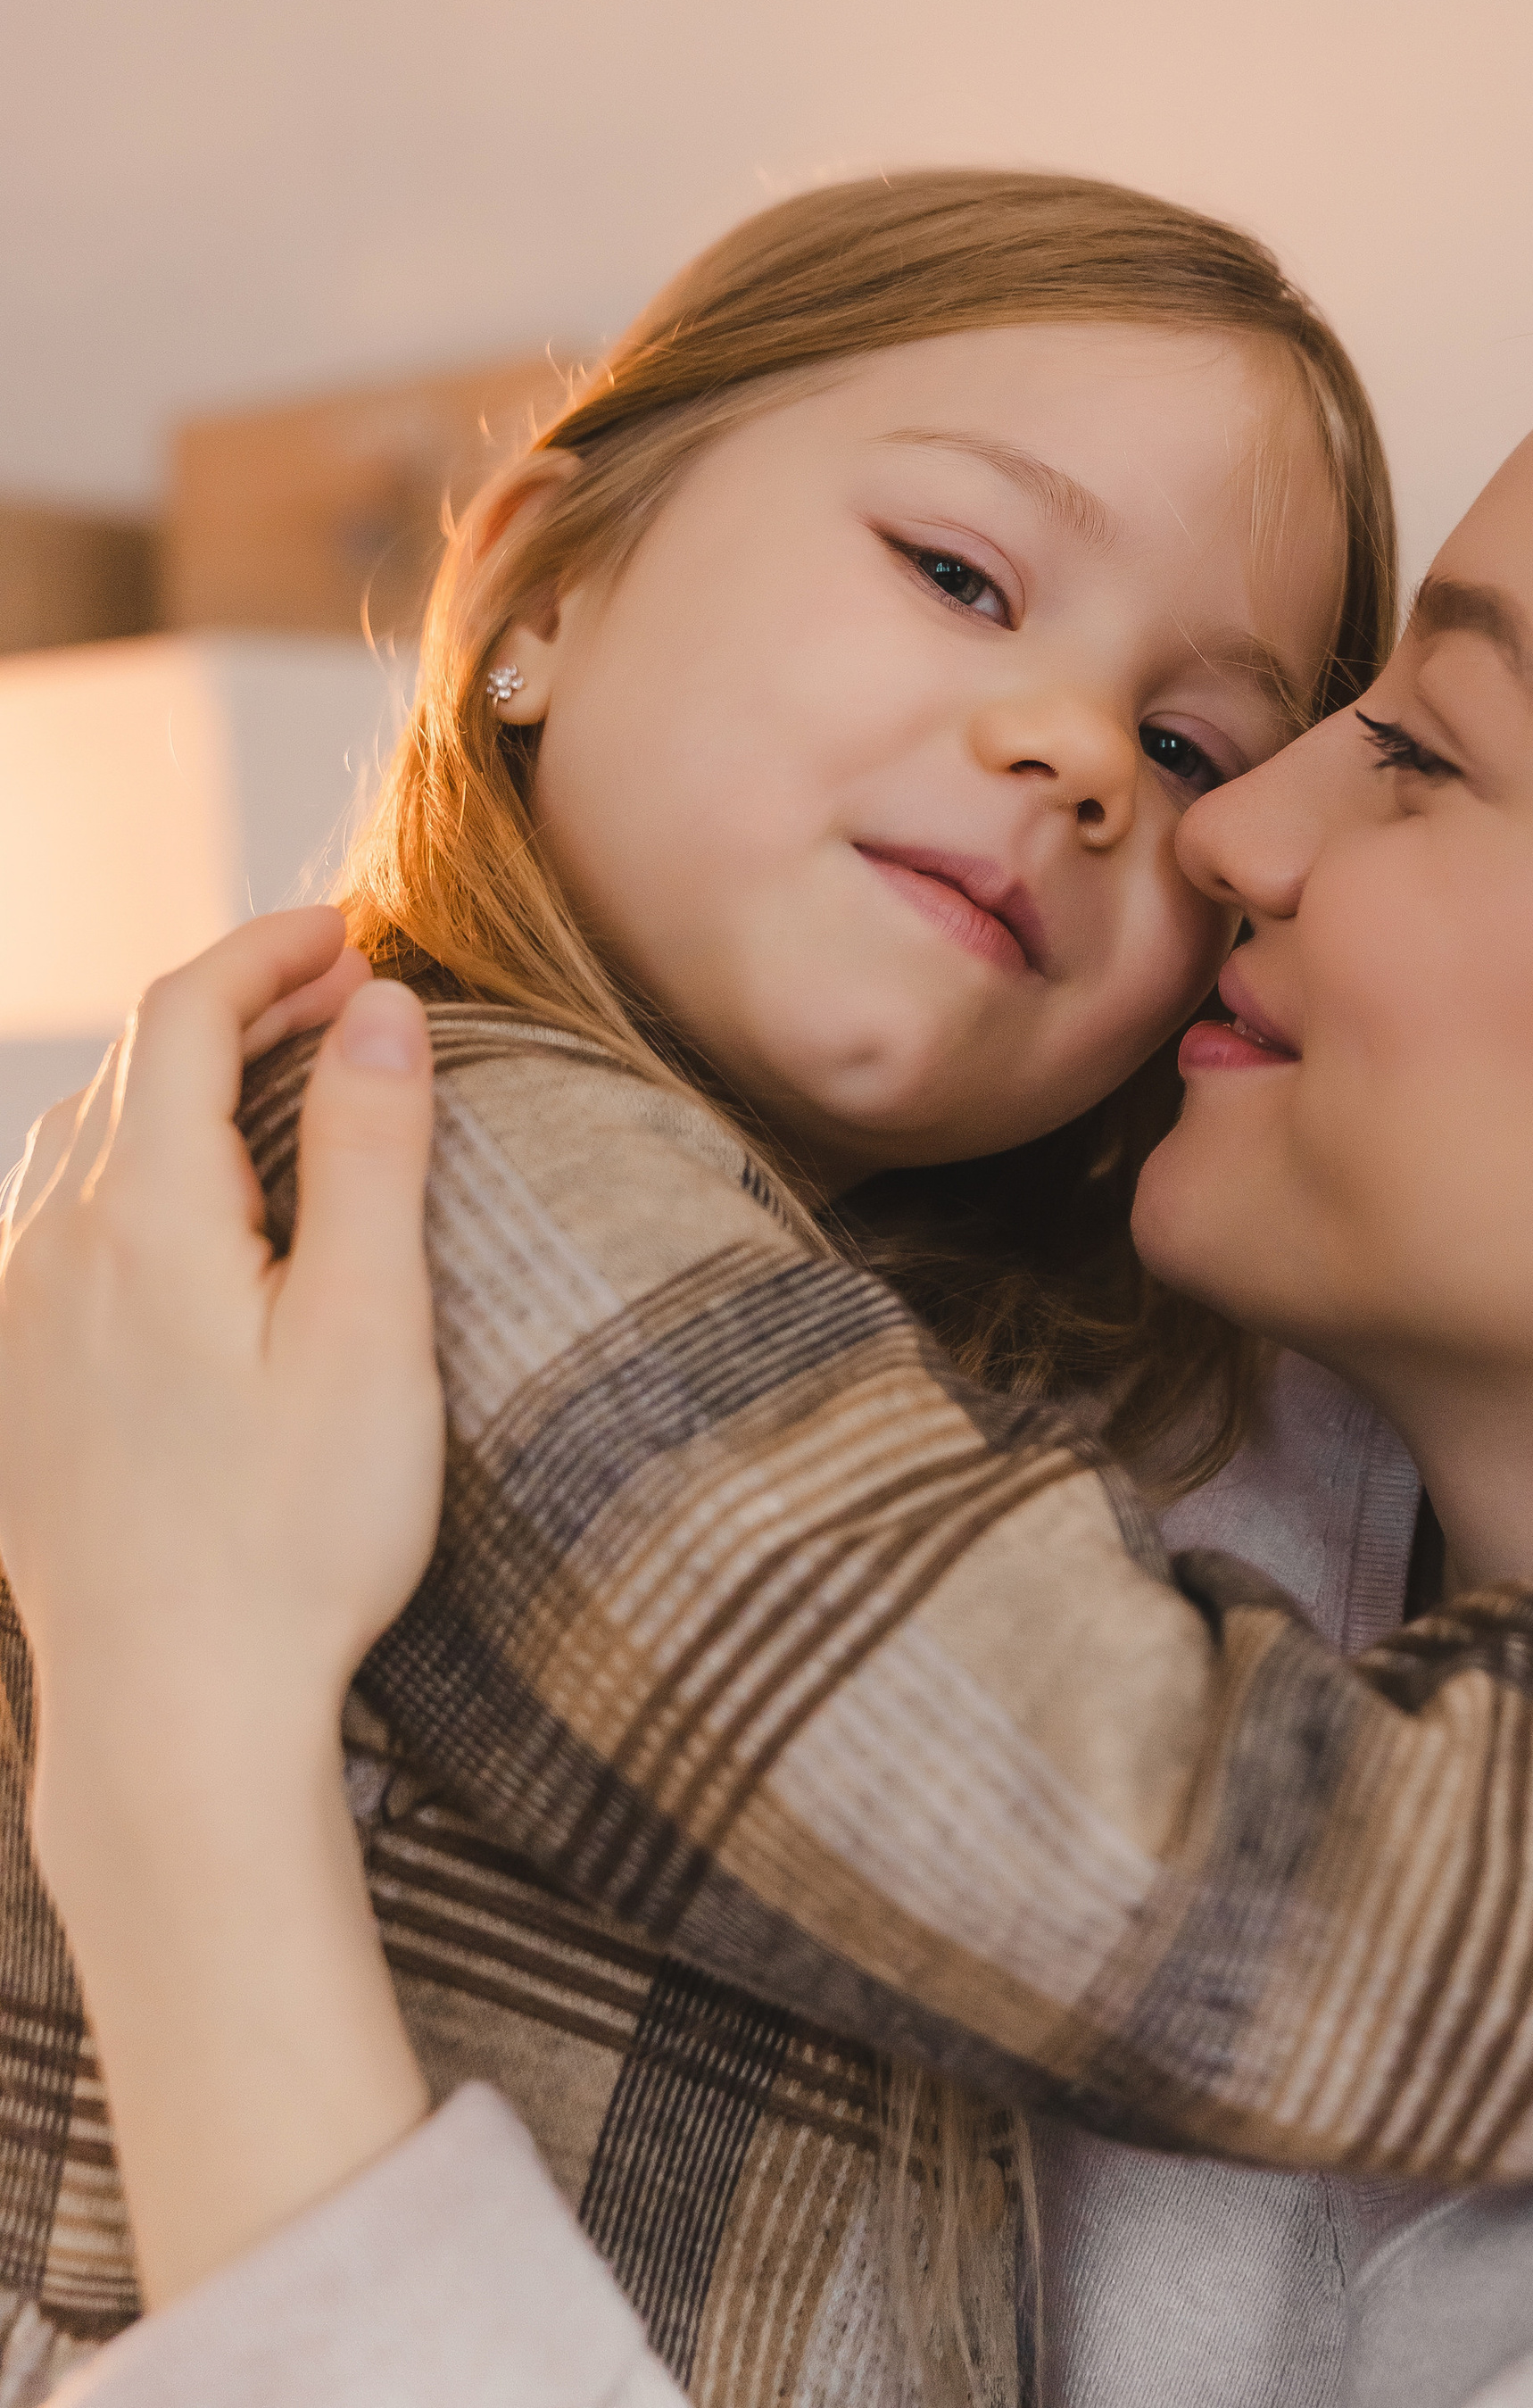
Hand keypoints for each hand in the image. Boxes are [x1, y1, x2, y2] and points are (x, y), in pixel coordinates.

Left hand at [0, 908, 443, 2302]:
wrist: (170, 1719)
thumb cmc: (294, 1538)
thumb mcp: (369, 1334)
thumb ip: (371, 1155)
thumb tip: (381, 1006)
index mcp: (144, 1219)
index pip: (184, 1014)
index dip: (267, 947)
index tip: (352, 929)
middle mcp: (53, 1247)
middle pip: (131, 1063)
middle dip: (236, 996)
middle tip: (347, 986)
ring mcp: (20, 1317)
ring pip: (83, 1134)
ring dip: (179, 1072)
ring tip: (278, 1066)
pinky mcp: (17, 1384)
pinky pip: (56, 1211)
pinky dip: (133, 1151)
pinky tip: (192, 1195)